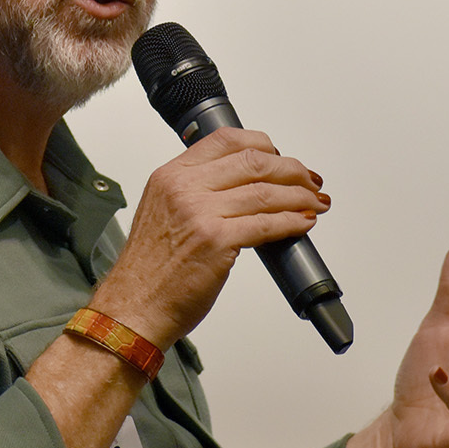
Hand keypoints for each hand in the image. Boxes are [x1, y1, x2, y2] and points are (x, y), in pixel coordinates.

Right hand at [89, 127, 328, 347]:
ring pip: (266, 192)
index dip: (262, 144)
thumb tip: (239, 188)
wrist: (133, 307)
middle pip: (253, 161)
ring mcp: (201, 213)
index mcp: (171, 175)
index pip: (225, 140)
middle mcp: (184, 188)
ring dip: (300, 196)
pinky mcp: (217, 241)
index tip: (279, 156)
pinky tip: (303, 223)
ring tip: (315, 202)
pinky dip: (292, 221)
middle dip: (290, 169)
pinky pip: (267, 224)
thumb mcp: (162, 212)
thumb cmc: (148, 270)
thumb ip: (194, 193)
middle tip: (308, 180)